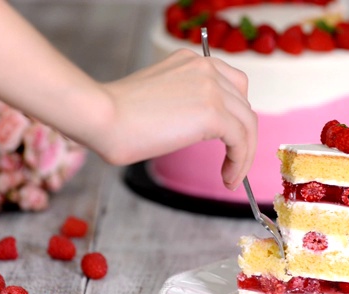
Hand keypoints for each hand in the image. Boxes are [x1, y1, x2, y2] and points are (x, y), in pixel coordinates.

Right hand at [94, 49, 257, 189]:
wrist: (101, 116)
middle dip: (242, 135)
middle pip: (243, 103)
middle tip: (232, 161)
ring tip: (231, 177)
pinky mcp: (213, 112)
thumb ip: (180, 103)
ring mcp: (211, 87)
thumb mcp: (156, 98)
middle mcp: (205, 67)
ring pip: (247, 123)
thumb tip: (193, 128)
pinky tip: (228, 178)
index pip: (231, 85)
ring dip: (244, 153)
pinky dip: (240, 161)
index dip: (234, 115)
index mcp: (190, 61)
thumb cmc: (114, 116)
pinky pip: (241, 140)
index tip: (228, 141)